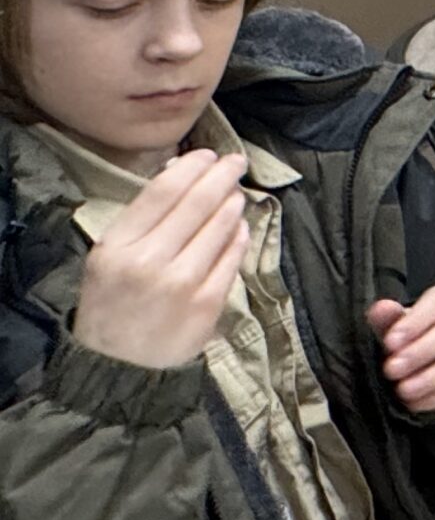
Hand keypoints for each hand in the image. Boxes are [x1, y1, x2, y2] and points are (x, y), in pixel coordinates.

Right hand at [72, 148, 249, 369]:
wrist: (117, 365)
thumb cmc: (113, 302)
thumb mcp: (109, 257)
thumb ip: (142, 219)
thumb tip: (181, 172)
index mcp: (117, 246)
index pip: (163, 192)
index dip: (192, 167)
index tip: (208, 155)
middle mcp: (149, 262)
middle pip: (197, 204)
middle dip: (222, 176)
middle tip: (236, 161)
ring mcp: (181, 284)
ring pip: (220, 228)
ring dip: (233, 205)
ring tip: (236, 194)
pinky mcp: (207, 304)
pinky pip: (232, 259)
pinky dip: (238, 237)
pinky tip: (240, 227)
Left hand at [365, 285, 434, 411]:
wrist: (428, 358)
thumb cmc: (408, 336)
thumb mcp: (393, 326)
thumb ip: (386, 318)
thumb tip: (381, 308)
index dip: (418, 320)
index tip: (390, 342)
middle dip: (424, 350)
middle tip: (392, 369)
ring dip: (433, 376)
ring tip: (403, 390)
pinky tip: (416, 402)